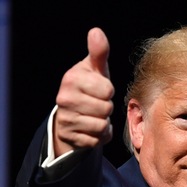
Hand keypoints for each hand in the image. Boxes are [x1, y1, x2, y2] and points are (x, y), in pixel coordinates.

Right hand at [53, 27, 114, 156]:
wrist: (72, 113)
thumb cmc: (89, 87)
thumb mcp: (95, 69)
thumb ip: (99, 52)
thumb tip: (96, 32)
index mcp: (71, 78)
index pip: (107, 90)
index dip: (108, 91)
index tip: (99, 90)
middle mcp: (64, 98)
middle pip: (106, 109)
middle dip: (106, 108)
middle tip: (96, 104)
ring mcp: (66, 119)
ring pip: (102, 125)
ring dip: (104, 122)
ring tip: (94, 115)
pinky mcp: (70, 137)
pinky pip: (97, 139)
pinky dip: (99, 136)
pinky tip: (90, 128)